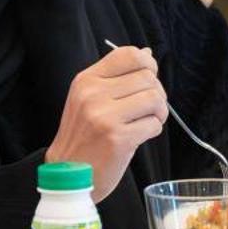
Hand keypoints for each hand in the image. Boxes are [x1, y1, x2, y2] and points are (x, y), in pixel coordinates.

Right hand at [47, 45, 168, 199]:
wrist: (68, 175)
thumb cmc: (84, 136)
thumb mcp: (90, 99)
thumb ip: (117, 77)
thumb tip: (147, 53)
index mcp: (86, 80)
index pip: (128, 55)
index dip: (147, 65)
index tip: (148, 79)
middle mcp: (93, 94)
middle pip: (148, 78)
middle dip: (157, 93)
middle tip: (149, 109)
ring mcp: (104, 116)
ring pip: (155, 99)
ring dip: (159, 112)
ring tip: (146, 121)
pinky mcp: (118, 138)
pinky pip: (154, 124)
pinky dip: (153, 130)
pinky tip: (139, 136)